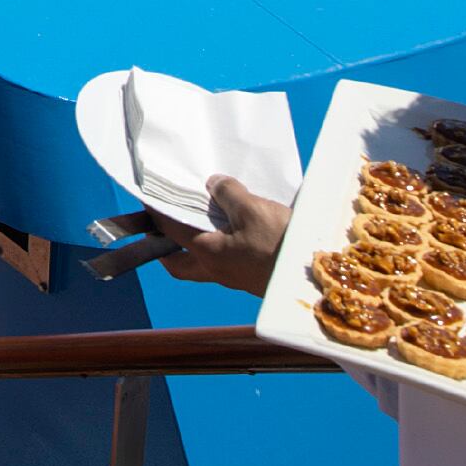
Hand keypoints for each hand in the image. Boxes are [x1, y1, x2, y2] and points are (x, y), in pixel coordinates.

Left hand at [148, 174, 289, 295]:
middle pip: (178, 263)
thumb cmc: (281, 246)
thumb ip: (229, 194)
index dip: (156, 213)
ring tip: (202, 220)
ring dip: (196, 246)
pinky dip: (222, 247)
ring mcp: (236, 278)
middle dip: (165, 247)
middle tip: (164, 225)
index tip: (147, 198)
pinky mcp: (254, 279)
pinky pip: (228, 263)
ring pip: (203, 265)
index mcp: (208, 253)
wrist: (318, 280)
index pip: (169, 231)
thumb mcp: (253, 210)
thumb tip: (213, 184)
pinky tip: (235, 229)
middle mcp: (217, 271)